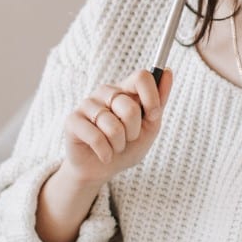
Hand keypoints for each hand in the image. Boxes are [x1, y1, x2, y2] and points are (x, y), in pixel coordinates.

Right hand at [62, 67, 173, 184]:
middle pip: (130, 106)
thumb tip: (168, 71)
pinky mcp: (72, 121)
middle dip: (134, 131)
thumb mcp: (150, 127)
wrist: (101, 170)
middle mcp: (105, 92)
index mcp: (125, 90)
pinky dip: (105, 152)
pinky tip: (104, 155)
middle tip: (127, 138)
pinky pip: (96, 137)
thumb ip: (159, 102)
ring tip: (114, 147)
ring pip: (113, 126)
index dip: (152, 98)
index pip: (141, 76)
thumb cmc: (126, 147)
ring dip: (119, 145)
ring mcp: (87, 104)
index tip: (153, 116)